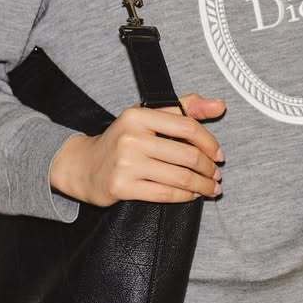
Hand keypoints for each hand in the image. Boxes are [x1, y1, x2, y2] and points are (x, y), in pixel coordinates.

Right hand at [50, 93, 225, 206]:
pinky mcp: (122, 187)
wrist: (82, 165)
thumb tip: (220, 105)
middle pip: (187, 155)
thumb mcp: (147, 116)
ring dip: (202, 185)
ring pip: (179, 177)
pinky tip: (193, 195)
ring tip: (211, 188)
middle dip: (209, 169)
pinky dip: (185, 196)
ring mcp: (126, 163)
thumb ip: (184, 108)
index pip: (187, 127)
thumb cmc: (122, 140)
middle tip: (217, 175)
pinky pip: (164, 194)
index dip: (210, 143)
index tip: (219, 154)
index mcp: (139, 116)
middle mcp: (132, 137)